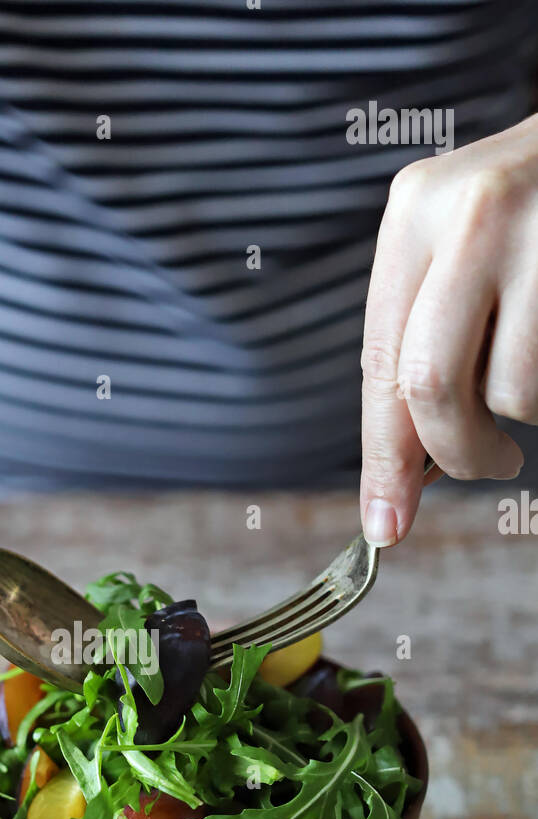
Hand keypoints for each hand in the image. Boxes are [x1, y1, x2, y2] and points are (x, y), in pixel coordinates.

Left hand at [360, 116, 536, 545]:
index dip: (382, 458)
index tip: (384, 526)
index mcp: (416, 210)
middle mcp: (470, 214)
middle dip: (456, 452)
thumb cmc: (537, 209)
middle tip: (489, 463)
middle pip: (431, 387)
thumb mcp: (462, 243)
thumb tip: (400, 467)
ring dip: (526, 412)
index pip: (381, 362)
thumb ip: (425, 335)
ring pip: (510, 392)